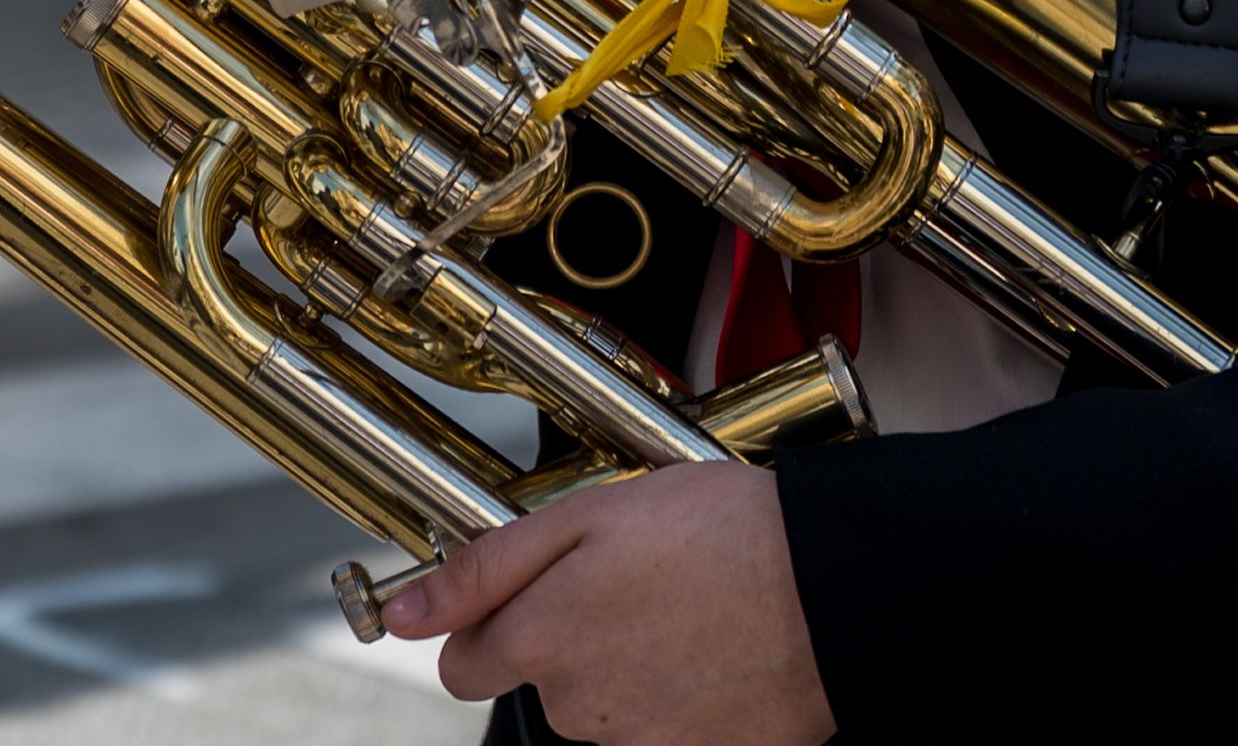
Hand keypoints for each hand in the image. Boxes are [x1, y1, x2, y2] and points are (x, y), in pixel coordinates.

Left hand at [392, 464, 831, 745]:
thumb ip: (484, 567)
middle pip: (539, 683)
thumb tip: (402, 614)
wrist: (835, 586)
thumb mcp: (588, 514)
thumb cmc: (722, 533)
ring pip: (604, 706)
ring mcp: (640, 744)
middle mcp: (579, 709)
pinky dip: (681, 697)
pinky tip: (714, 649)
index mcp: (542, 642)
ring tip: (687, 606)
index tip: (542, 588)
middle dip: (570, 638)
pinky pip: (665, 729)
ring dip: (629, 665)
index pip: (463, 663)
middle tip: (635, 579)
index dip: (494, 620)